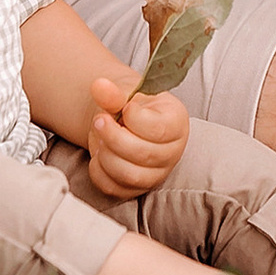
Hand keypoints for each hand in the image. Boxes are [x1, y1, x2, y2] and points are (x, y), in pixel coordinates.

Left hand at [87, 77, 189, 197]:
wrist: (127, 122)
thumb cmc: (133, 106)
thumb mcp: (127, 94)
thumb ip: (114, 93)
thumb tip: (99, 86)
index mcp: (177, 123)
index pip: (158, 129)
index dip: (134, 119)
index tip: (124, 108)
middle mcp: (172, 151)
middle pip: (143, 154)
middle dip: (113, 137)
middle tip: (99, 121)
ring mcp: (156, 173)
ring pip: (129, 175)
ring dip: (105, 155)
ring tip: (100, 137)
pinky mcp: (137, 188)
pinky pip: (115, 188)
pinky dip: (99, 172)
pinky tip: (98, 154)